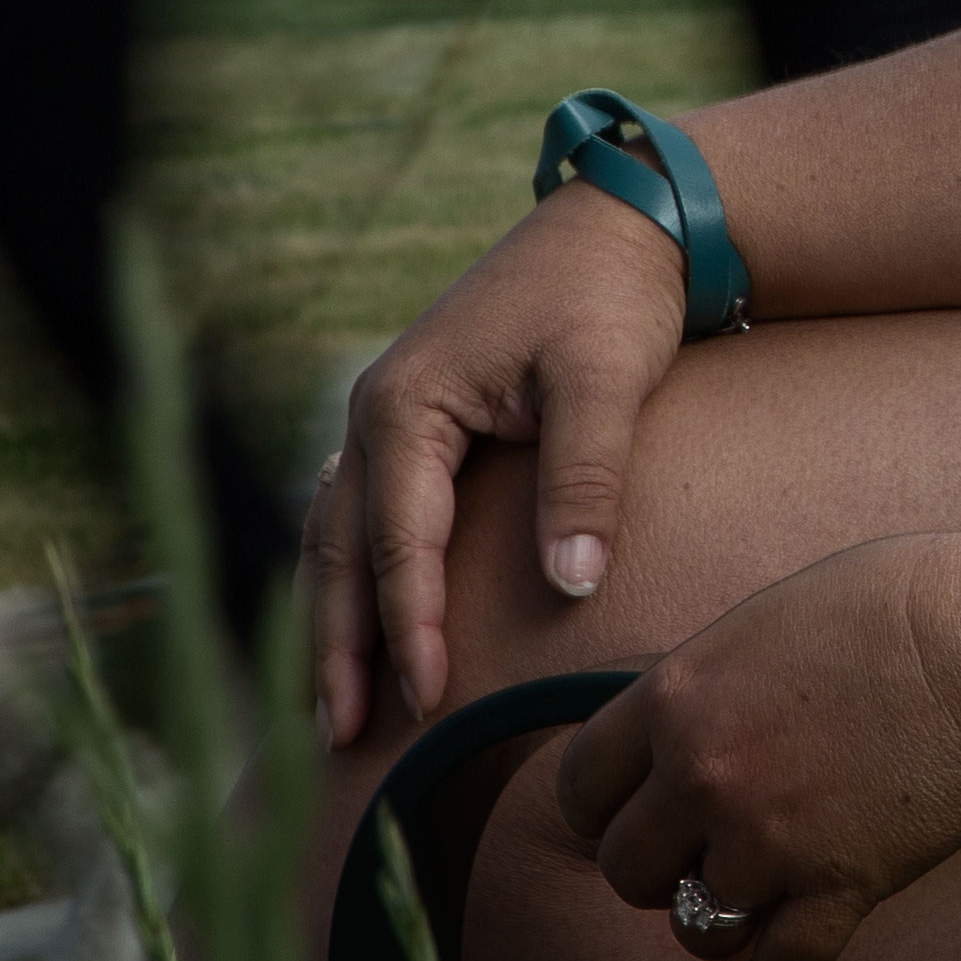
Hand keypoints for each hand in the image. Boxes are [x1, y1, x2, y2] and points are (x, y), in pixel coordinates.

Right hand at [307, 180, 691, 744]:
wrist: (624, 221)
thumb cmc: (614, 295)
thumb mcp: (605, 381)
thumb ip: (584, 481)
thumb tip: (572, 586)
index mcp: (407, 405)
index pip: (401, 542)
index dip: (411, 627)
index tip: (427, 701)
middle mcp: (377, 412)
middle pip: (343, 551)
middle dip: (338, 647)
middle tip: (339, 740)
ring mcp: (389, 415)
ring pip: (340, 536)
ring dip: (335, 619)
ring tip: (335, 708)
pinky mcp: (419, 420)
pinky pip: (363, 512)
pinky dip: (356, 572)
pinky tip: (356, 618)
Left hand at [555, 530, 960, 960]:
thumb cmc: (897, 605)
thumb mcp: (768, 616)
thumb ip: (706, 681)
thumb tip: (676, 727)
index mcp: (679, 695)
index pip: (580, 786)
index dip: (603, 807)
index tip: (634, 811)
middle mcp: (705, 774)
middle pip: (626, 871)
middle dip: (662, 867)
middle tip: (707, 847)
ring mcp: (770, 839)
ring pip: (695, 928)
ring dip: (725, 913)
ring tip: (765, 882)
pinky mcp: (839, 888)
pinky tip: (798, 940)